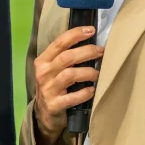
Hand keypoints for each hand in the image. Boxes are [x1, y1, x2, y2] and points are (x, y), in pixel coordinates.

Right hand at [32, 26, 103, 143]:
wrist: (44, 115)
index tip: (91, 30)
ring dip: (88, 72)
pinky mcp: (55, 105)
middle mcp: (43, 73)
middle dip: (86, 52)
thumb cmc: (53, 86)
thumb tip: (90, 41)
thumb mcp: (53, 70)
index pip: (59, 43)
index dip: (76, 34)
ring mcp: (48, 90)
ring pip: (70, 75)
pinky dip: (85, 92)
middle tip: (101, 51)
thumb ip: (65, 57)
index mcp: (43, 61)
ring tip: (97, 74)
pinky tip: (92, 90)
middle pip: (66, 57)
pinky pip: (73, 97)